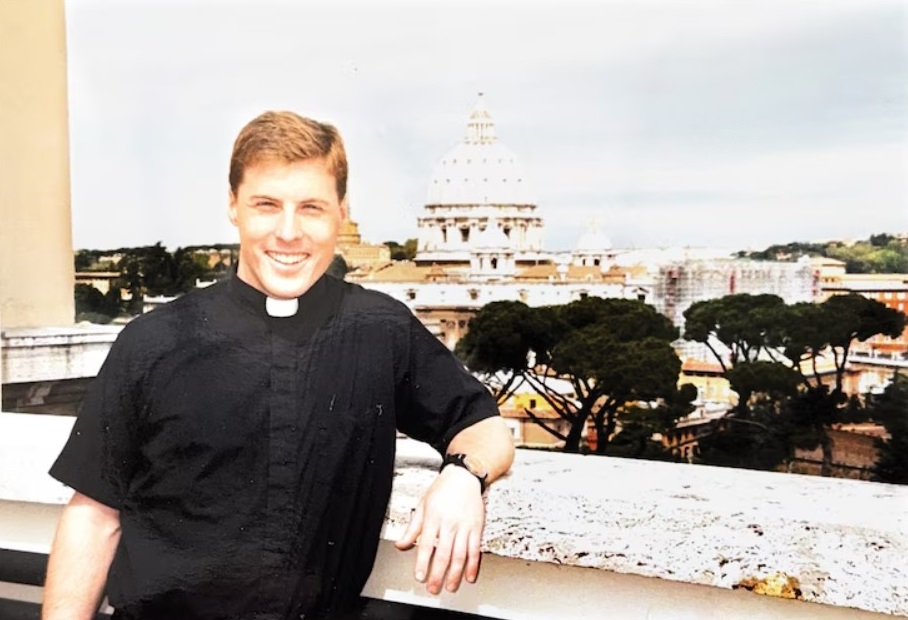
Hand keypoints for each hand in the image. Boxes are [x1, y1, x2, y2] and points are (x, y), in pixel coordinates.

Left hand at [394, 464, 484, 594]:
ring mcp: (464, 526)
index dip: (423, 562)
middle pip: (443, 554)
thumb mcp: (422, 505)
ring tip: (450, 587)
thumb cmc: (442, 490)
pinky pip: (475, 550)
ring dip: (455, 574)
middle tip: (433, 588)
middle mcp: (449, 523)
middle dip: (438, 574)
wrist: (464, 477)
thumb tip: (400, 544)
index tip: (419, 576)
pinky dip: (473, 565)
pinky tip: (469, 576)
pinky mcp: (476, 528)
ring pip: (460, 555)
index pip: (426, 545)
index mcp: (433, 518)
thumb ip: (412, 528)